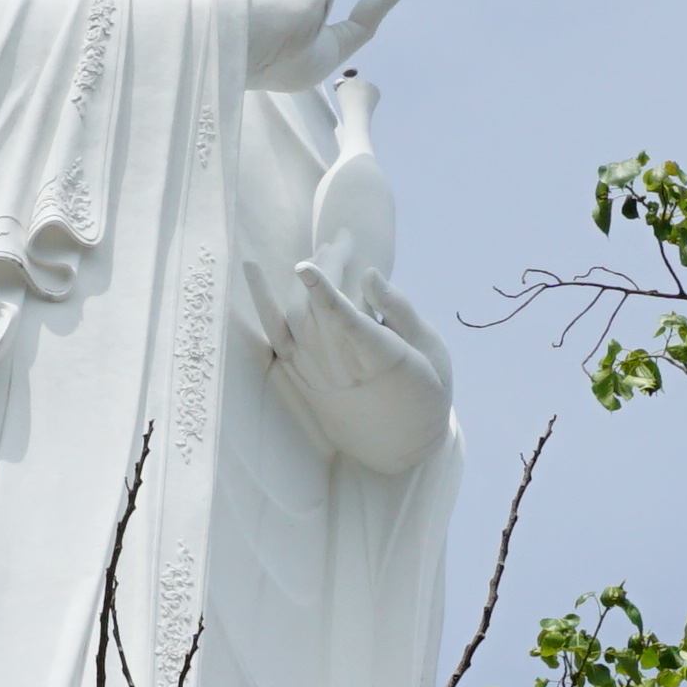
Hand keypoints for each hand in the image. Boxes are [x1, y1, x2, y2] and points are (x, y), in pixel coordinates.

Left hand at [273, 255, 454, 475]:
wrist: (401, 447)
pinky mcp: (303, 377)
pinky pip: (275, 335)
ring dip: (302, 279)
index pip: (347, 323)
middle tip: (344, 239)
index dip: (324, 294)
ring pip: (295, 318)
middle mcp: (343, 371)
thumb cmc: (426, 392)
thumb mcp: (434, 351)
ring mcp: (318, 376)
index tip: (307, 266)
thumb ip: (401, 311)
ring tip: (322, 252)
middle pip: (319, 310)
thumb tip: (369, 274)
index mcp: (383, 362)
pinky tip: (252, 270)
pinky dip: (262, 301)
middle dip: (328, 265)